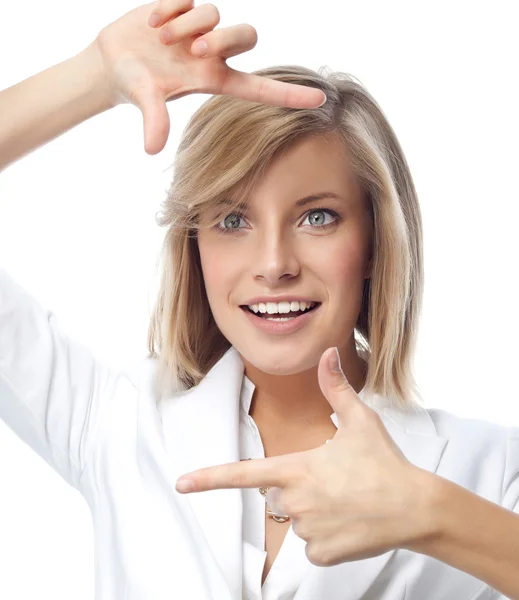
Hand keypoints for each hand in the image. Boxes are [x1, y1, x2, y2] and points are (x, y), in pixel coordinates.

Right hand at [91, 1, 325, 154]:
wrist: (112, 62)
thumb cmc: (134, 85)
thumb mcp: (144, 99)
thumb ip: (153, 118)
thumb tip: (151, 148)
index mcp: (214, 79)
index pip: (260, 87)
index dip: (289, 94)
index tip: (321, 100)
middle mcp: (213, 54)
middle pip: (248, 36)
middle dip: (223, 39)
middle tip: (193, 50)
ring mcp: (200, 29)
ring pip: (214, 13)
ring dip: (187, 23)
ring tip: (159, 37)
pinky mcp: (185, 7)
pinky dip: (171, 7)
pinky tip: (152, 22)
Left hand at [175, 347, 436, 566]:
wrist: (416, 507)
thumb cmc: (385, 462)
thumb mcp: (360, 420)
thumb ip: (337, 387)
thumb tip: (327, 353)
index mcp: (297, 469)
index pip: (245, 473)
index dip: (210, 478)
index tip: (182, 483)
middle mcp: (297, 502)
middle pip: (279, 496)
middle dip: (298, 488)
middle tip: (335, 482)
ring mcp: (309, 531)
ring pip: (298, 521)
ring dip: (316, 512)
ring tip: (348, 501)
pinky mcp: (323, 555)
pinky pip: (314, 545)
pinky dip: (328, 536)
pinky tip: (351, 523)